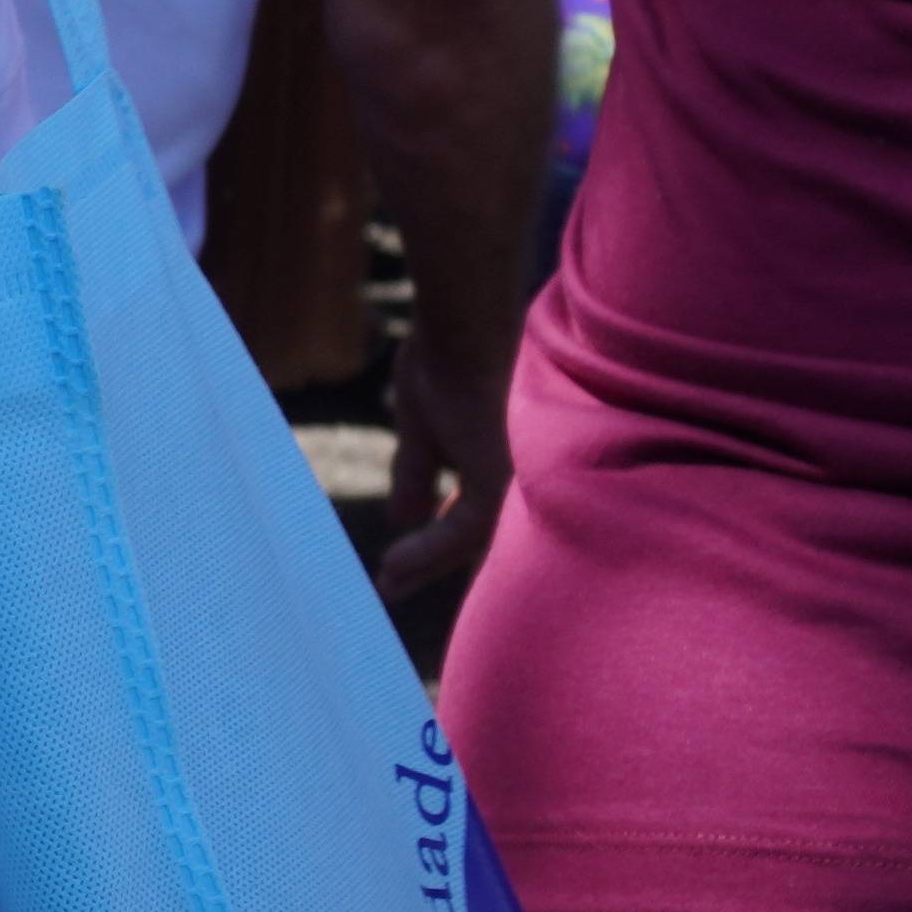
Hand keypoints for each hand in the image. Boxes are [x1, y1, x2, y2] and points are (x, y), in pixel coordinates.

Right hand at [372, 318, 513, 611]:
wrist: (463, 325)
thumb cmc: (447, 359)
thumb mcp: (422, 430)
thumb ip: (417, 476)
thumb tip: (401, 519)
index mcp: (506, 455)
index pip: (476, 509)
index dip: (436, 536)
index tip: (396, 564)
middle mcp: (523, 471)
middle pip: (479, 532)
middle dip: (433, 561)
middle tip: (392, 586)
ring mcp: (519, 476)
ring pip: (473, 539)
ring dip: (426, 562)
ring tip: (388, 580)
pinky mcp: (502, 478)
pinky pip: (464, 531)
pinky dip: (427, 551)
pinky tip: (393, 564)